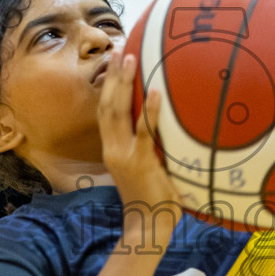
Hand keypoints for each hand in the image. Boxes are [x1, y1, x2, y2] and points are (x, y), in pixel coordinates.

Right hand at [99, 54, 180, 245]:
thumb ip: (151, 146)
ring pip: (117, 112)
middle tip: (119, 49)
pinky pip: (144, 132)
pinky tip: (154, 92)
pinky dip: (148, 111)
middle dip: (112, 76)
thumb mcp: (148, 167)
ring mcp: (124, 155)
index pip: (105, 111)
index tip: (113, 61)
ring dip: (122, 84)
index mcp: (112, 149)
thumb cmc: (154, 197)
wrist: (149, 225)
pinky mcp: (140, 162)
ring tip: (130, 59)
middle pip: (106, 105)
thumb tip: (169, 124)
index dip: (108, 85)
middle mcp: (113, 149)